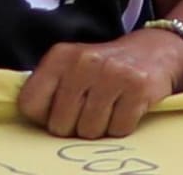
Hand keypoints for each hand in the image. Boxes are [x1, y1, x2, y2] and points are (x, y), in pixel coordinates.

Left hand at [17, 30, 182, 138]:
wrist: (152, 51)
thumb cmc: (102, 66)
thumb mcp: (70, 66)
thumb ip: (50, 87)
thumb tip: (33, 119)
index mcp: (59, 56)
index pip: (30, 103)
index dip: (41, 118)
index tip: (53, 116)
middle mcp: (82, 62)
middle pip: (60, 123)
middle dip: (72, 128)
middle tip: (84, 115)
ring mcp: (111, 74)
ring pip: (90, 130)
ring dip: (98, 129)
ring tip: (105, 110)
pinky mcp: (137, 88)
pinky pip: (119, 130)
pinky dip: (120, 127)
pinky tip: (123, 109)